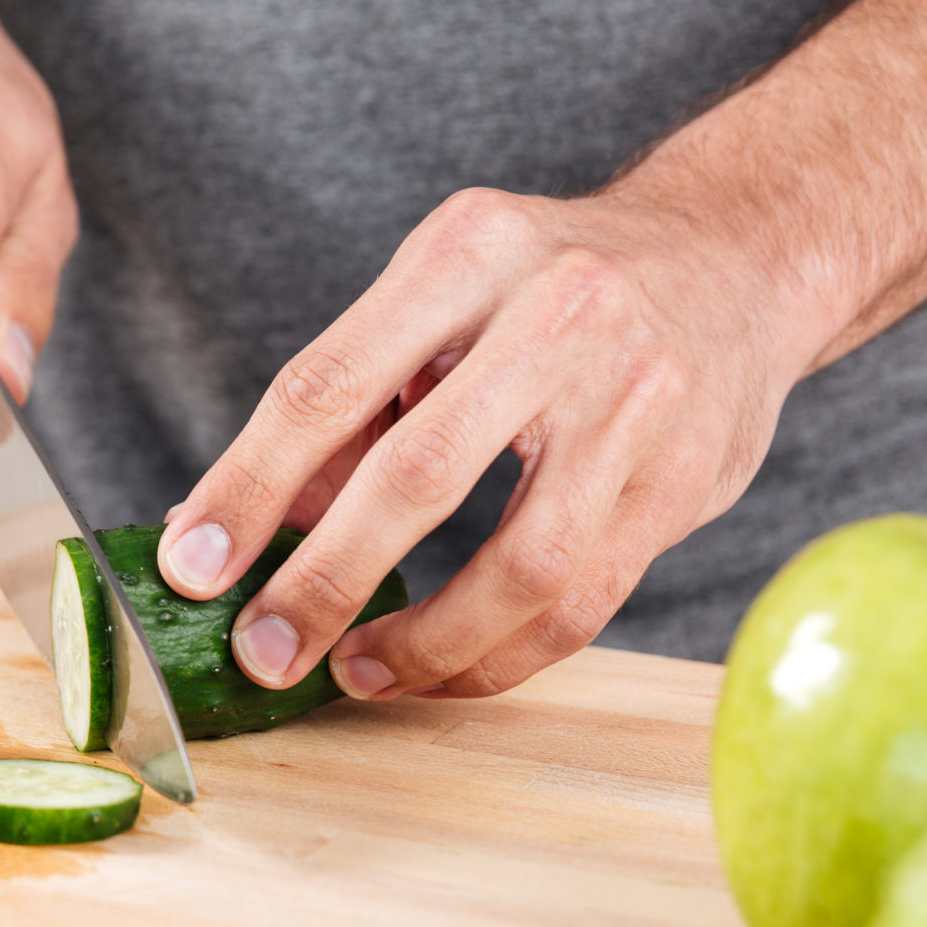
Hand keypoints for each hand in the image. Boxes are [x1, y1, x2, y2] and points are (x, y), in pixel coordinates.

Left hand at [156, 185, 832, 699]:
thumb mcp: (440, 295)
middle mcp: (560, 313)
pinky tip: (435, 668)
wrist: (738, 253)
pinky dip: (497, 656)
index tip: (188, 567)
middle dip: (322, 582)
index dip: (247, 486)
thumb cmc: (550, 283)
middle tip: (259, 652)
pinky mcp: (689, 479)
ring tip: (350, 674)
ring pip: (520, 564)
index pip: (327, 383)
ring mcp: (638, 400)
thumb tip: (228, 528)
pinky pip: (584, 601)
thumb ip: (347, 406)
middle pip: (417, 474)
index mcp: (466, 252)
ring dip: (422, 643)